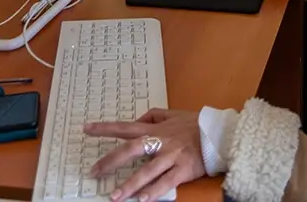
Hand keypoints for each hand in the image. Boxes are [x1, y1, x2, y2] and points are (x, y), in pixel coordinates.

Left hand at [85, 109, 204, 201]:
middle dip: (110, 161)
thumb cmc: (195, 124)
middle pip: (131, 149)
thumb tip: (137, 119)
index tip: (86, 129)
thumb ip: (154, 115)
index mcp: (157, 128)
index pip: (126, 126)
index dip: (106, 128)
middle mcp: (161, 141)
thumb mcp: (173, 113)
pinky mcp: (183, 169)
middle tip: (94, 172)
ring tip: (114, 196)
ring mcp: (172, 156)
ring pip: (147, 170)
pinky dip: (154, 192)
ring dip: (129, 184)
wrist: (220, 134)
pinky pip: (166, 182)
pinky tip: (142, 200)